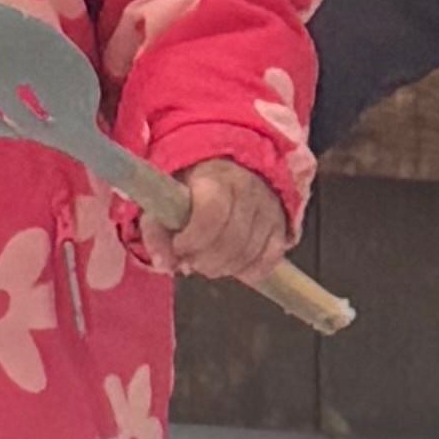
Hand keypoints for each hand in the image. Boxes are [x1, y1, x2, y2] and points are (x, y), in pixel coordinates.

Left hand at [151, 158, 293, 288]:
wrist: (231, 168)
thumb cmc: (193, 189)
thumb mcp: (165, 200)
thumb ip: (156, 232)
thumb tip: (164, 266)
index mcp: (217, 179)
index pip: (211, 215)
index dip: (192, 240)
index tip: (179, 246)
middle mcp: (249, 191)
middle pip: (231, 241)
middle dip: (205, 260)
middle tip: (191, 260)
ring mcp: (269, 209)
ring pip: (248, 253)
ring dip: (223, 268)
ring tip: (208, 262)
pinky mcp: (282, 226)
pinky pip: (269, 260)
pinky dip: (248, 270)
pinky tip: (232, 264)